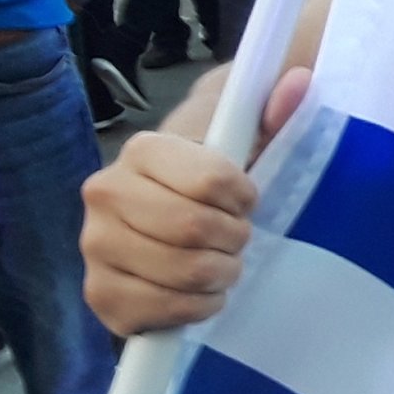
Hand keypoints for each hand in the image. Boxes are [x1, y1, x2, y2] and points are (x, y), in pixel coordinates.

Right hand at [79, 66, 308, 335]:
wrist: (181, 211)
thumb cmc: (219, 175)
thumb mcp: (251, 135)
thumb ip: (275, 110)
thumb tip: (299, 82)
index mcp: (143, 149)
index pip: (211, 180)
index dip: (244, 196)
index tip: (247, 199)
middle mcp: (104, 193)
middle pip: (192, 228)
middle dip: (233, 238)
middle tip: (237, 237)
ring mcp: (95, 246)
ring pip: (180, 272)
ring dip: (219, 274)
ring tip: (221, 263)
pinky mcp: (100, 293)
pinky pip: (157, 311)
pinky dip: (193, 308)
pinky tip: (199, 292)